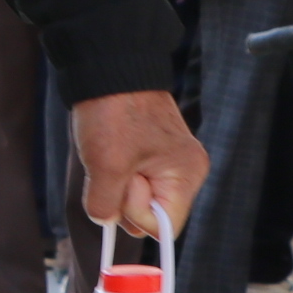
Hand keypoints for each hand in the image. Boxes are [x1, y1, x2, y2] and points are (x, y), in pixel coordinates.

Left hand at [72, 88, 207, 250]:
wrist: (107, 66)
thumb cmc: (113, 111)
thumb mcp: (105, 164)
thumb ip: (106, 204)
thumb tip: (105, 222)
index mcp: (187, 174)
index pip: (164, 226)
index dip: (136, 213)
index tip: (124, 181)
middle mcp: (184, 170)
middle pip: (149, 214)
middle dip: (123, 197)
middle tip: (115, 161)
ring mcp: (167, 161)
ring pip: (135, 197)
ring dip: (115, 182)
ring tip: (111, 151)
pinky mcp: (150, 153)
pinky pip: (130, 179)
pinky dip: (114, 171)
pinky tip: (111, 149)